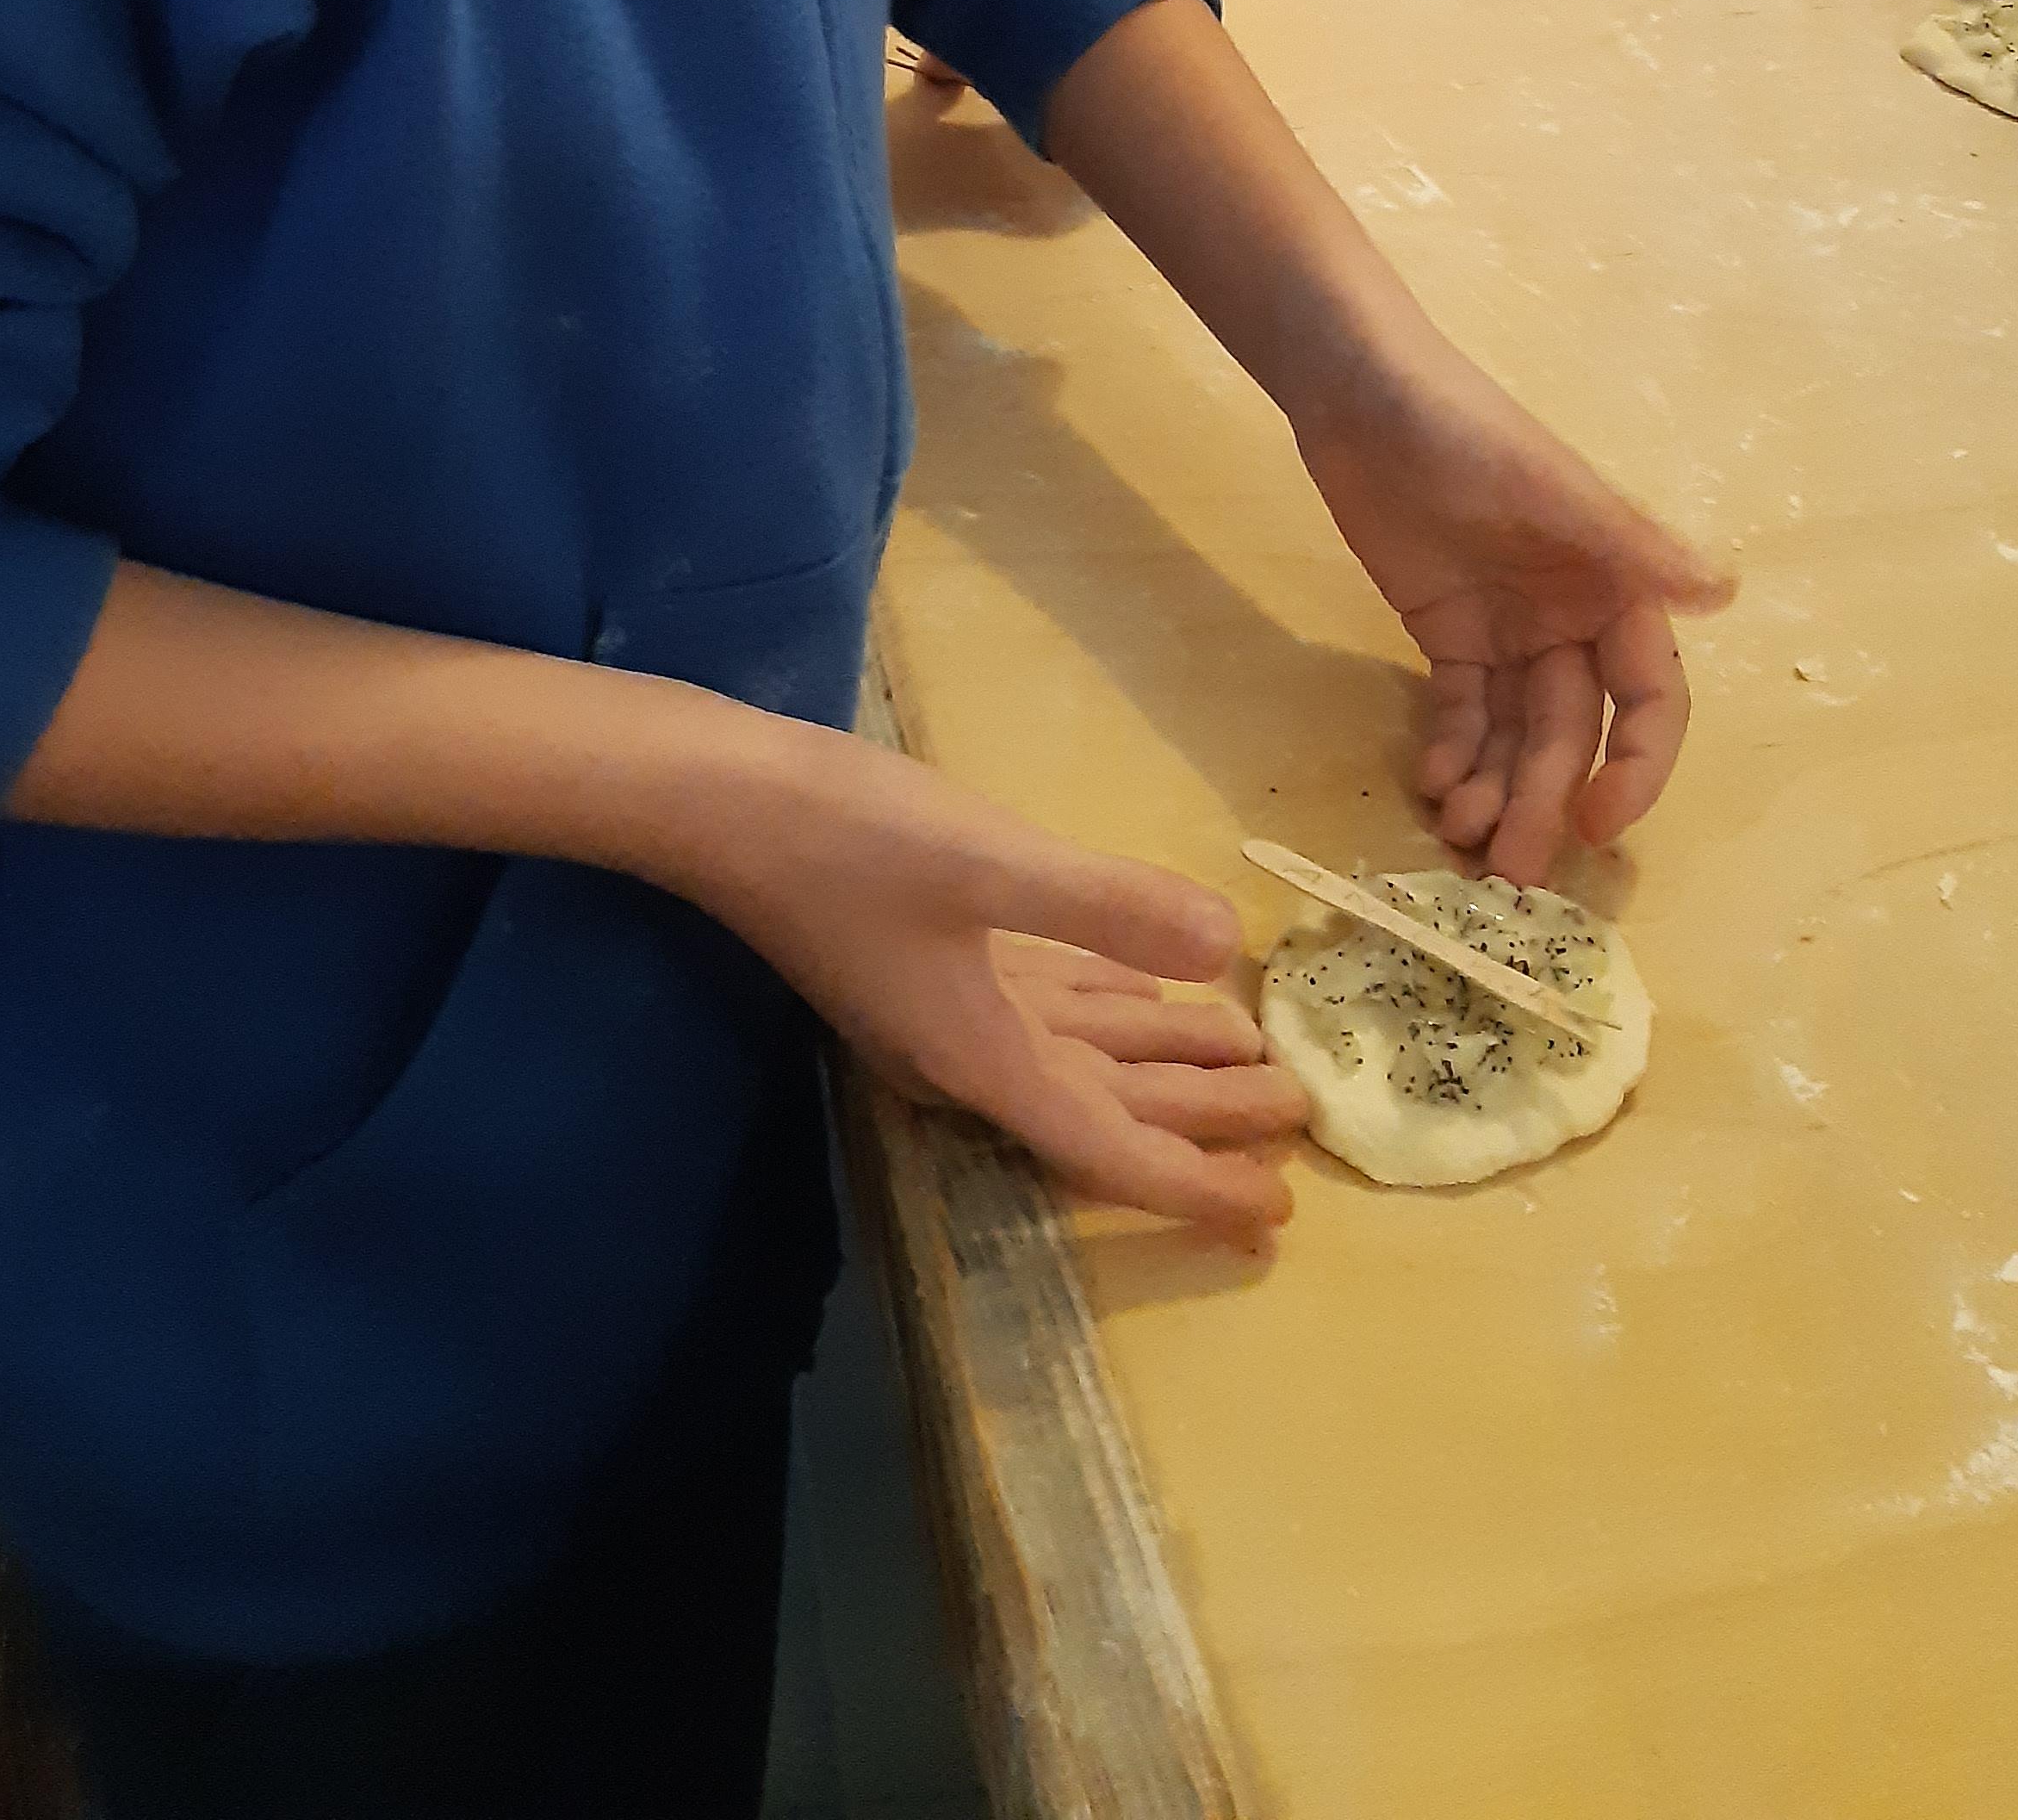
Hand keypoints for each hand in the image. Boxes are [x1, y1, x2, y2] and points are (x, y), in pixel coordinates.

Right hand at [693, 736, 1300, 1238]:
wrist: (715, 800)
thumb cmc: (845, 834)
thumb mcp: (985, 862)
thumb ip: (1104, 906)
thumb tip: (1226, 949)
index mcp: (982, 1055)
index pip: (1108, 1145)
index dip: (1195, 1185)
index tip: (1277, 1217)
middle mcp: (966, 1049)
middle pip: (1106, 1103)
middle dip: (1204, 1117)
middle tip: (1302, 1117)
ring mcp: (943, 1003)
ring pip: (1083, 1051)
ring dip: (1166, 1059)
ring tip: (1255, 1063)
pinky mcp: (930, 952)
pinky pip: (1044, 1001)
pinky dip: (1108, 1006)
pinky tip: (1151, 991)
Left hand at [1294, 353, 1734, 883]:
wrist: (1357, 390)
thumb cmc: (1463, 428)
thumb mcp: (1544, 484)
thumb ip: (1628, 543)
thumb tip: (1725, 592)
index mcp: (1615, 585)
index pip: (1648, 697)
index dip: (1637, 765)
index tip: (1599, 823)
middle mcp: (1572, 617)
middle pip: (1573, 733)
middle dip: (1546, 802)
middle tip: (1508, 872)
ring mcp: (1509, 628)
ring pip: (1517, 734)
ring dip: (1497, 792)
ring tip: (1460, 840)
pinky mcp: (1448, 629)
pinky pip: (1463, 710)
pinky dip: (1452, 754)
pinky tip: (1431, 787)